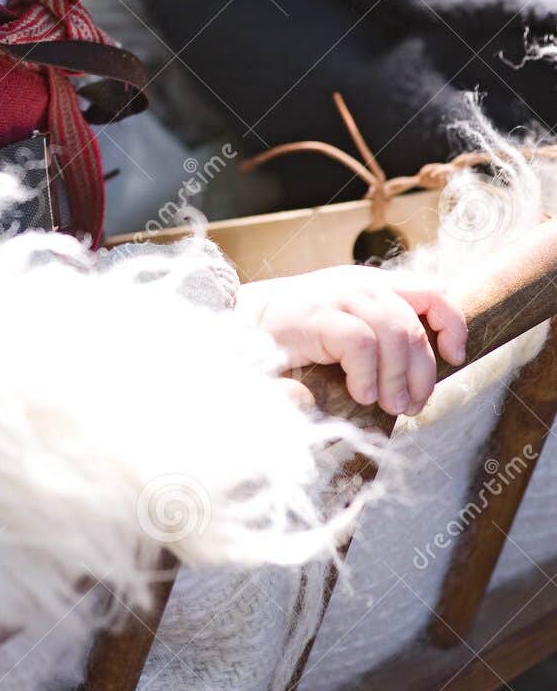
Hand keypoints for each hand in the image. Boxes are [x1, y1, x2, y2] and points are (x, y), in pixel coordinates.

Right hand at [236, 265, 466, 416]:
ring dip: (397, 378)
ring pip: (395, 333)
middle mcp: (359, 284)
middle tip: (411, 406)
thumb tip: (419, 377)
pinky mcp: (316, 315)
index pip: (433, 291)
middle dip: (422, 372)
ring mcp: (337, 296)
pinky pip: (361, 344)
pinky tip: (357, 394)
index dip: (451, 325)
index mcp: (371, 285)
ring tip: (387, 405)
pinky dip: (367, 376)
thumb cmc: (294, 342)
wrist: (238, 332)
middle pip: (416, 324)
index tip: (453, 359)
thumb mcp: (345, 335)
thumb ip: (379, 340)